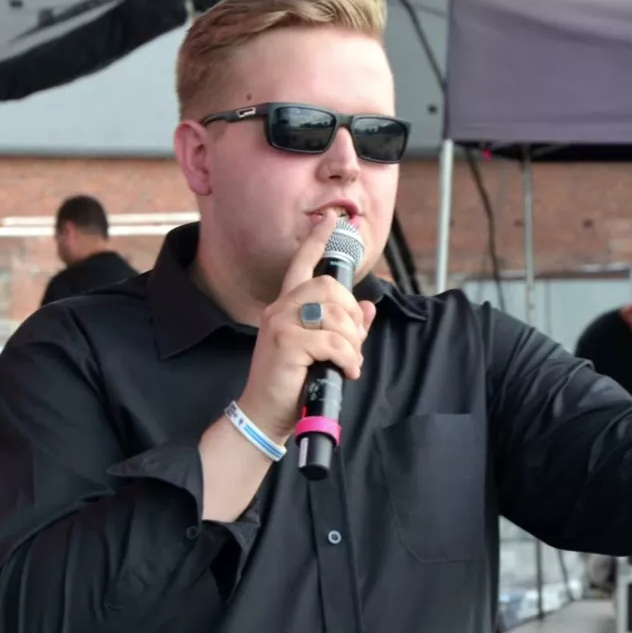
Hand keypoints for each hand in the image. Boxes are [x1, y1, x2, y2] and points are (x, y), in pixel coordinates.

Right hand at [238, 215, 377, 441]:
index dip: (316, 240)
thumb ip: (344, 327)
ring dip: (352, 342)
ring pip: (334, 315)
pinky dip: (348, 358)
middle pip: (328, 287)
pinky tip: (347, 371)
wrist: (265, 413)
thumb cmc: (292, 382)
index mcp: (286, 306)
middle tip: (354, 341)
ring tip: (350, 362)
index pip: (301, 264)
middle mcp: (280, 309)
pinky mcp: (285, 343)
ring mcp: (280, 324)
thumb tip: (367, 307)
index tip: (330, 219)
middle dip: (350, 313)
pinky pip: (332, 342)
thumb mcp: (321, 351)